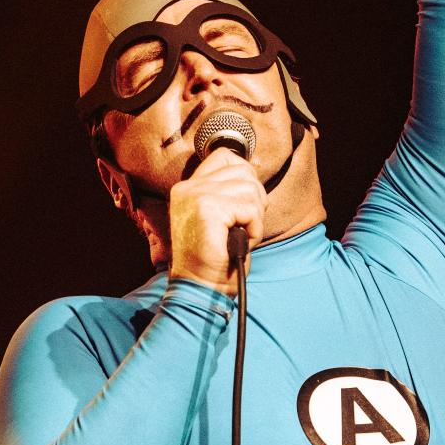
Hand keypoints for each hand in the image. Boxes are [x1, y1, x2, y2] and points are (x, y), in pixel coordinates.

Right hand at [168, 149, 267, 293]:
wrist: (201, 288)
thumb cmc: (214, 258)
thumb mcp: (220, 217)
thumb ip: (229, 190)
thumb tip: (256, 166)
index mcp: (188, 187)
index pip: (224, 156)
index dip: (245, 174)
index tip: (246, 202)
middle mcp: (188, 187)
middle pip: (243, 170)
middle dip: (255, 198)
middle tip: (244, 224)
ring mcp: (196, 196)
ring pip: (250, 188)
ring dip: (255, 217)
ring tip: (240, 235)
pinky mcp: (207, 208)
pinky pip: (250, 209)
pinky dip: (254, 228)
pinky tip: (240, 241)